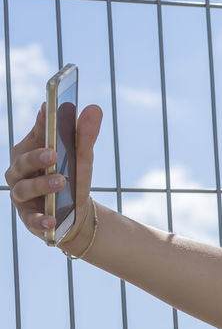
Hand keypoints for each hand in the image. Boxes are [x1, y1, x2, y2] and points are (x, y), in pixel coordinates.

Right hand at [5, 102, 102, 251]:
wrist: (74, 212)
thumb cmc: (72, 177)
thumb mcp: (82, 157)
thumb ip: (85, 135)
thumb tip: (94, 108)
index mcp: (29, 151)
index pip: (34, 136)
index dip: (40, 125)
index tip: (49, 110)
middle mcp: (19, 172)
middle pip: (21, 162)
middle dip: (36, 157)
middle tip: (53, 154)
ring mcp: (22, 195)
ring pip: (23, 188)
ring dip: (41, 185)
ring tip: (60, 181)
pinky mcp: (28, 217)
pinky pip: (30, 219)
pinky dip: (40, 220)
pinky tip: (51, 220)